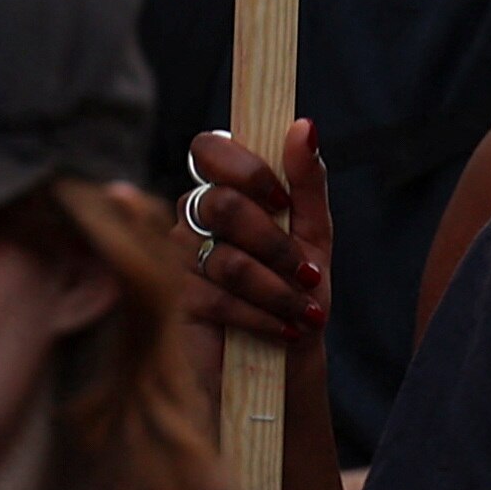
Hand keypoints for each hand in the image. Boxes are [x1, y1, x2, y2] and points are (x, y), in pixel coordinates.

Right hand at [178, 120, 332, 354]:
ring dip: (276, 289)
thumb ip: (307, 181)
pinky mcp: (175, 302)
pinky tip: (282, 330)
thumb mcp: (315, 236)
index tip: (282, 202)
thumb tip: (304, 125)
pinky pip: (215, 297)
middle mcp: (196, 217)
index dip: (245, 171)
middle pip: (221, 205)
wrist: (289, 364)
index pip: (211, 147)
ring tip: (302, 312)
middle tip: (308, 274)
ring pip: (225, 258)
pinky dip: (260, 315)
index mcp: (227, 190)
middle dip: (274, 244)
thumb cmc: (299, 293)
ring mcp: (181, 259)